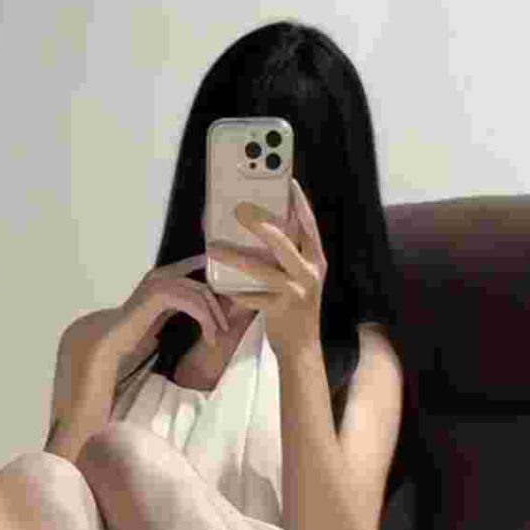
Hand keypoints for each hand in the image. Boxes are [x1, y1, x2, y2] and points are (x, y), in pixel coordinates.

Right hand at [103, 253, 230, 370]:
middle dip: (218, 308)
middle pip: (203, 285)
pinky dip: (205, 321)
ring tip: (214, 337)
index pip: (198, 270)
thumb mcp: (165, 313)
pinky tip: (208, 337)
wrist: (113, 340)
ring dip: (212, 318)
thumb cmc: (136, 331)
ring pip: (200, 295)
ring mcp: (159, 283)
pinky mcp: (159, 295)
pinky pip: (193, 304)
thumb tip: (207, 308)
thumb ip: (181, 304)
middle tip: (224, 328)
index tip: (228, 304)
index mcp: (163, 276)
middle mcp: (162, 275)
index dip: (216, 286)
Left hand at [206, 177, 326, 362]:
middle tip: (238, 209)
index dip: (299, 203)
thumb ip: (289, 254)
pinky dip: (234, 290)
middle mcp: (310, 272)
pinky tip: (218, 283)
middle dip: (260, 223)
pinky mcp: (281, 309)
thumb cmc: (295, 306)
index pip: (309, 225)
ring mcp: (296, 291)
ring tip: (214, 247)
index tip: (289, 182)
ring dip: (235, 257)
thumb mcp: (299, 276)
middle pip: (284, 242)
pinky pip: (252, 296)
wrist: (302, 347)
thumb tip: (263, 226)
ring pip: (263, 269)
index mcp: (316, 260)